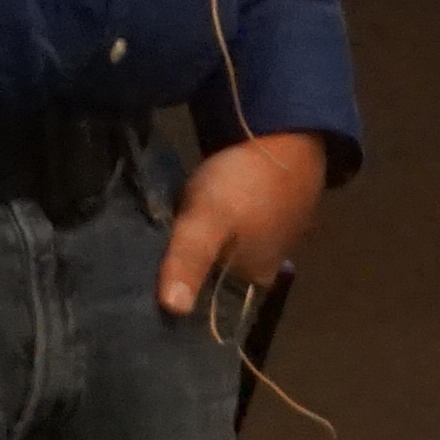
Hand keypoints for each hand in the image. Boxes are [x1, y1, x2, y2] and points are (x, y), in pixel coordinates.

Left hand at [161, 132, 329, 320]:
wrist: (288, 129)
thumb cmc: (247, 183)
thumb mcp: (207, 222)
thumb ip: (188, 262)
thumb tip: (172, 310)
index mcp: (258, 276)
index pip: (217, 303)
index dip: (187, 298)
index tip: (152, 294)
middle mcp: (271, 261)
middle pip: (222, 274)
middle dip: (195, 268)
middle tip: (151, 259)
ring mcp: (275, 230)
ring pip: (230, 247)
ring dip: (208, 242)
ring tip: (167, 234)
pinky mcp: (272, 202)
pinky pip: (238, 221)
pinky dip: (221, 218)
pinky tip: (200, 207)